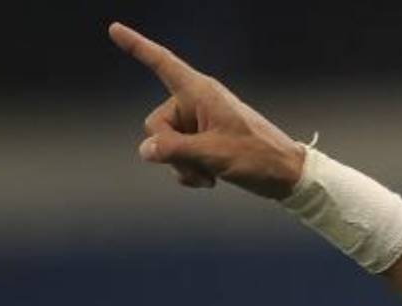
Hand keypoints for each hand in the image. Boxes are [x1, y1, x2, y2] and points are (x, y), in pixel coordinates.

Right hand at [107, 21, 305, 199]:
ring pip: (167, 145)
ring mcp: (200, 124)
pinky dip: (189, 171)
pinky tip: (210, 181)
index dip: (137, 46)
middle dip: (170, 151)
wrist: (287, 176)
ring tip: (210, 175)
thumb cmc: (258, 157)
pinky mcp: (205, 142)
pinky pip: (179, 156)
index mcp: (201, 92)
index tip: (114, 29)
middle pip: (156, 125)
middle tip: (200, 165)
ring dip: (183, 165)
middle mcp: (197, 103)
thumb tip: (145, 150)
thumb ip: (175, 150)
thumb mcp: (213, 154)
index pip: (162, 64)